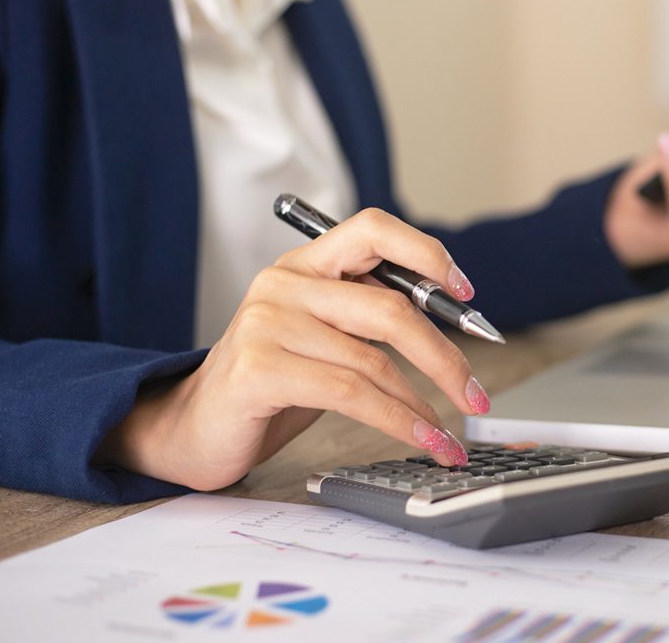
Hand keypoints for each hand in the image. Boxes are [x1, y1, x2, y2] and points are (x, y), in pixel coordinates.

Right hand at [95, 209, 491, 490]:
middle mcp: (284, 283)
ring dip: (425, 405)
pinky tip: (421, 438)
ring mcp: (267, 324)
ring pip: (374, 361)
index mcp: (306, 265)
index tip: (467, 292)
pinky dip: (398, 420)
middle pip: (390, 307)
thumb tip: (453, 328)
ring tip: (449, 435)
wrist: (192, 428)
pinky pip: (351, 394)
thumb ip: (371, 319)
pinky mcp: (259, 369)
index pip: (373, 229)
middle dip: (446, 357)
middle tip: (477, 394)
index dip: (426, 252)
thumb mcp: (325, 338)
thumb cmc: (271, 384)